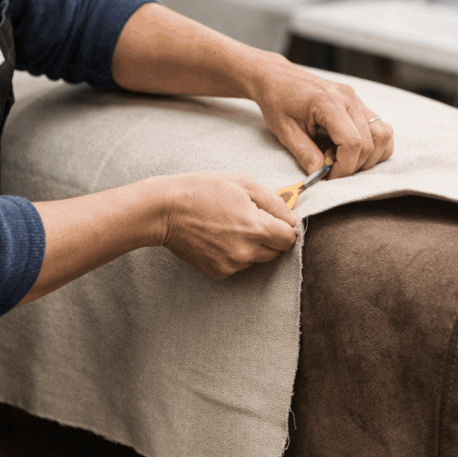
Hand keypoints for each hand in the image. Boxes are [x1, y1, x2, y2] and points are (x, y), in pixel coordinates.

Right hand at [153, 172, 299, 278]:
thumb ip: (274, 202)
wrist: (165, 210)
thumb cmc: (202, 190)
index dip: (285, 228)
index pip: (289, 239)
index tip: (276, 220)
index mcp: (256, 227)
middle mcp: (246, 251)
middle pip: (276, 252)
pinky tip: (219, 238)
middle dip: (270, 238)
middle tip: (251, 221)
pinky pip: (238, 266)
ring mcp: (231, 264)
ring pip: (257, 259)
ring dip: (253, 246)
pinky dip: (235, 254)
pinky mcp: (218, 272)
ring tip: (230, 227)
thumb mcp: (243, 184)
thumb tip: (292, 218)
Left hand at [251, 60, 393, 179]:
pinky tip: (352, 150)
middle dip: (353, 164)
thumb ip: (305, 154)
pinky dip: (374, 145)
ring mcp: (356, 99)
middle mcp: (349, 98)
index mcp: (328, 103)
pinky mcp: (358, 102)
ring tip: (342, 158)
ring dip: (368, 156)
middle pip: (369, 143)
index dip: (344, 166)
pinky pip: (380, 127)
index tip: (328, 175)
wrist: (277, 77)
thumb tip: (319, 175)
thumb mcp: (285, 131)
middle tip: (330, 168)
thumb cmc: (278, 101)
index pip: (352, 143)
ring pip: (382, 134)